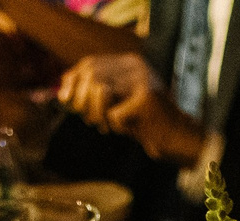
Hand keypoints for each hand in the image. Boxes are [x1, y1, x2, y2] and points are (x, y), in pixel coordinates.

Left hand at [57, 54, 200, 162]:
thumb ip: (93, 94)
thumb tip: (62, 93)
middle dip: (83, 101)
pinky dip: (116, 127)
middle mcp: (137, 66)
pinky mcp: (147, 100)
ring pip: (100, 91)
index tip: (64, 99)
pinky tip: (128, 130)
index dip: (73, 80)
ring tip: (108, 126)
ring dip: (98, 114)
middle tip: (91, 120)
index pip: (90, 63)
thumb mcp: (115, 103)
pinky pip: (114, 114)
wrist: (177, 138)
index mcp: (129, 62)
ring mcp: (143, 81)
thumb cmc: (143, 123)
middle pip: (92, 75)